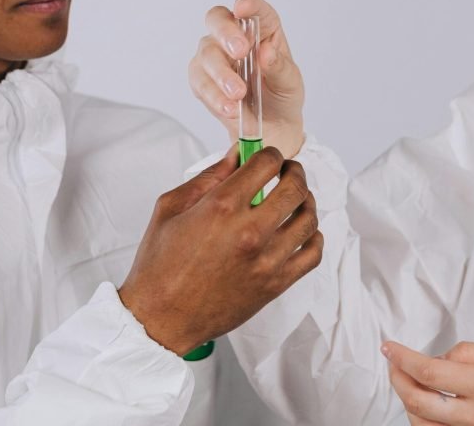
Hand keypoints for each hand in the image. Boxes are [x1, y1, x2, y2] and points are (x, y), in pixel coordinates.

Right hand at [118, 146, 321, 355]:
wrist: (161, 318)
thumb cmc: (160, 265)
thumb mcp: (171, 207)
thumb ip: (208, 177)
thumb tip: (236, 156)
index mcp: (222, 207)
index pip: (266, 164)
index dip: (269, 154)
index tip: (267, 158)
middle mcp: (249, 231)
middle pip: (295, 188)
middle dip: (294, 172)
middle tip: (287, 172)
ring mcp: (267, 260)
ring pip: (308, 219)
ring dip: (306, 202)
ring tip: (296, 199)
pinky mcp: (276, 284)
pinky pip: (313, 255)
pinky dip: (314, 237)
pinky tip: (303, 231)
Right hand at [189, 0, 304, 157]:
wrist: (270, 128)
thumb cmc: (281, 95)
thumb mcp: (290, 83)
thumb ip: (279, 67)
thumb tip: (266, 52)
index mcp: (262, 28)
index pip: (253, 6)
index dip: (247, 3)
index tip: (243, 7)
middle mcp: (234, 36)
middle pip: (218, 19)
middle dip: (226, 33)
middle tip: (240, 52)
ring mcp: (215, 55)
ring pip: (207, 52)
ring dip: (222, 73)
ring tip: (239, 94)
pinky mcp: (201, 78)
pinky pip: (199, 81)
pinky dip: (213, 95)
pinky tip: (229, 107)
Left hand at [383, 341, 473, 425]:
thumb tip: (443, 354)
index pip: (429, 371)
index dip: (401, 357)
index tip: (389, 347)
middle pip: (418, 402)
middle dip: (396, 380)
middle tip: (392, 364)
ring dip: (407, 403)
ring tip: (407, 383)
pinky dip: (426, 423)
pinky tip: (427, 408)